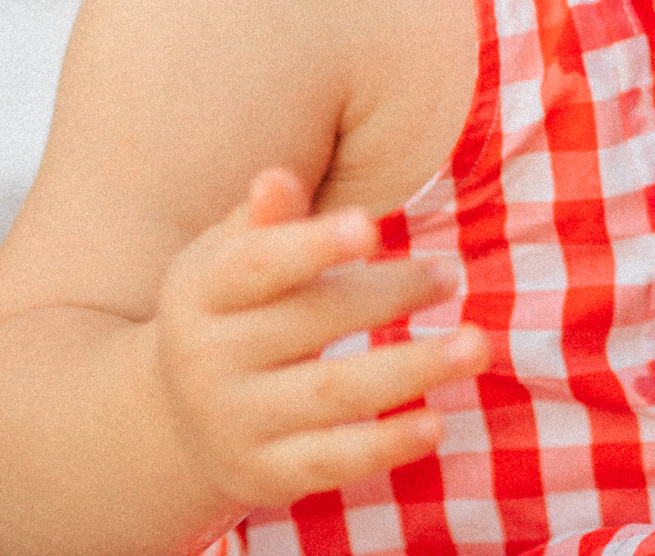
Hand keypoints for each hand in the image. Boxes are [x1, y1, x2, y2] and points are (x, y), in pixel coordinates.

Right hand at [152, 167, 488, 514]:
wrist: (177, 420)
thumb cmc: (231, 311)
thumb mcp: (230, 260)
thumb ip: (264, 221)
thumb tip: (276, 179)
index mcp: (198, 291)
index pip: (257, 265)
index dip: (312, 246)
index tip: (371, 227)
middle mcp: (206, 360)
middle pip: (310, 322)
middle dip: (387, 296)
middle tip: (450, 274)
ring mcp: (235, 423)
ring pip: (333, 393)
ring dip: (411, 368)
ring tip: (477, 344)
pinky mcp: (265, 475)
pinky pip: (332, 461)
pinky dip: (385, 445)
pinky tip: (436, 423)